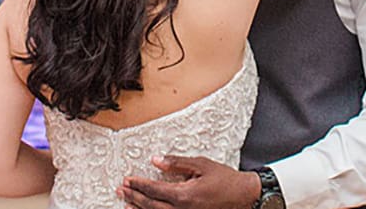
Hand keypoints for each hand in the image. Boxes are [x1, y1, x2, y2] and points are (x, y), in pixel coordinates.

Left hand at [117, 156, 258, 208]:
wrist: (243, 197)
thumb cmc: (225, 180)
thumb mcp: (201, 165)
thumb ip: (177, 163)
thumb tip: (156, 160)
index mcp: (185, 195)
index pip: (155, 190)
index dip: (139, 185)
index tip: (128, 180)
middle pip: (151, 206)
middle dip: (134, 197)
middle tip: (121, 189)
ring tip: (126, 203)